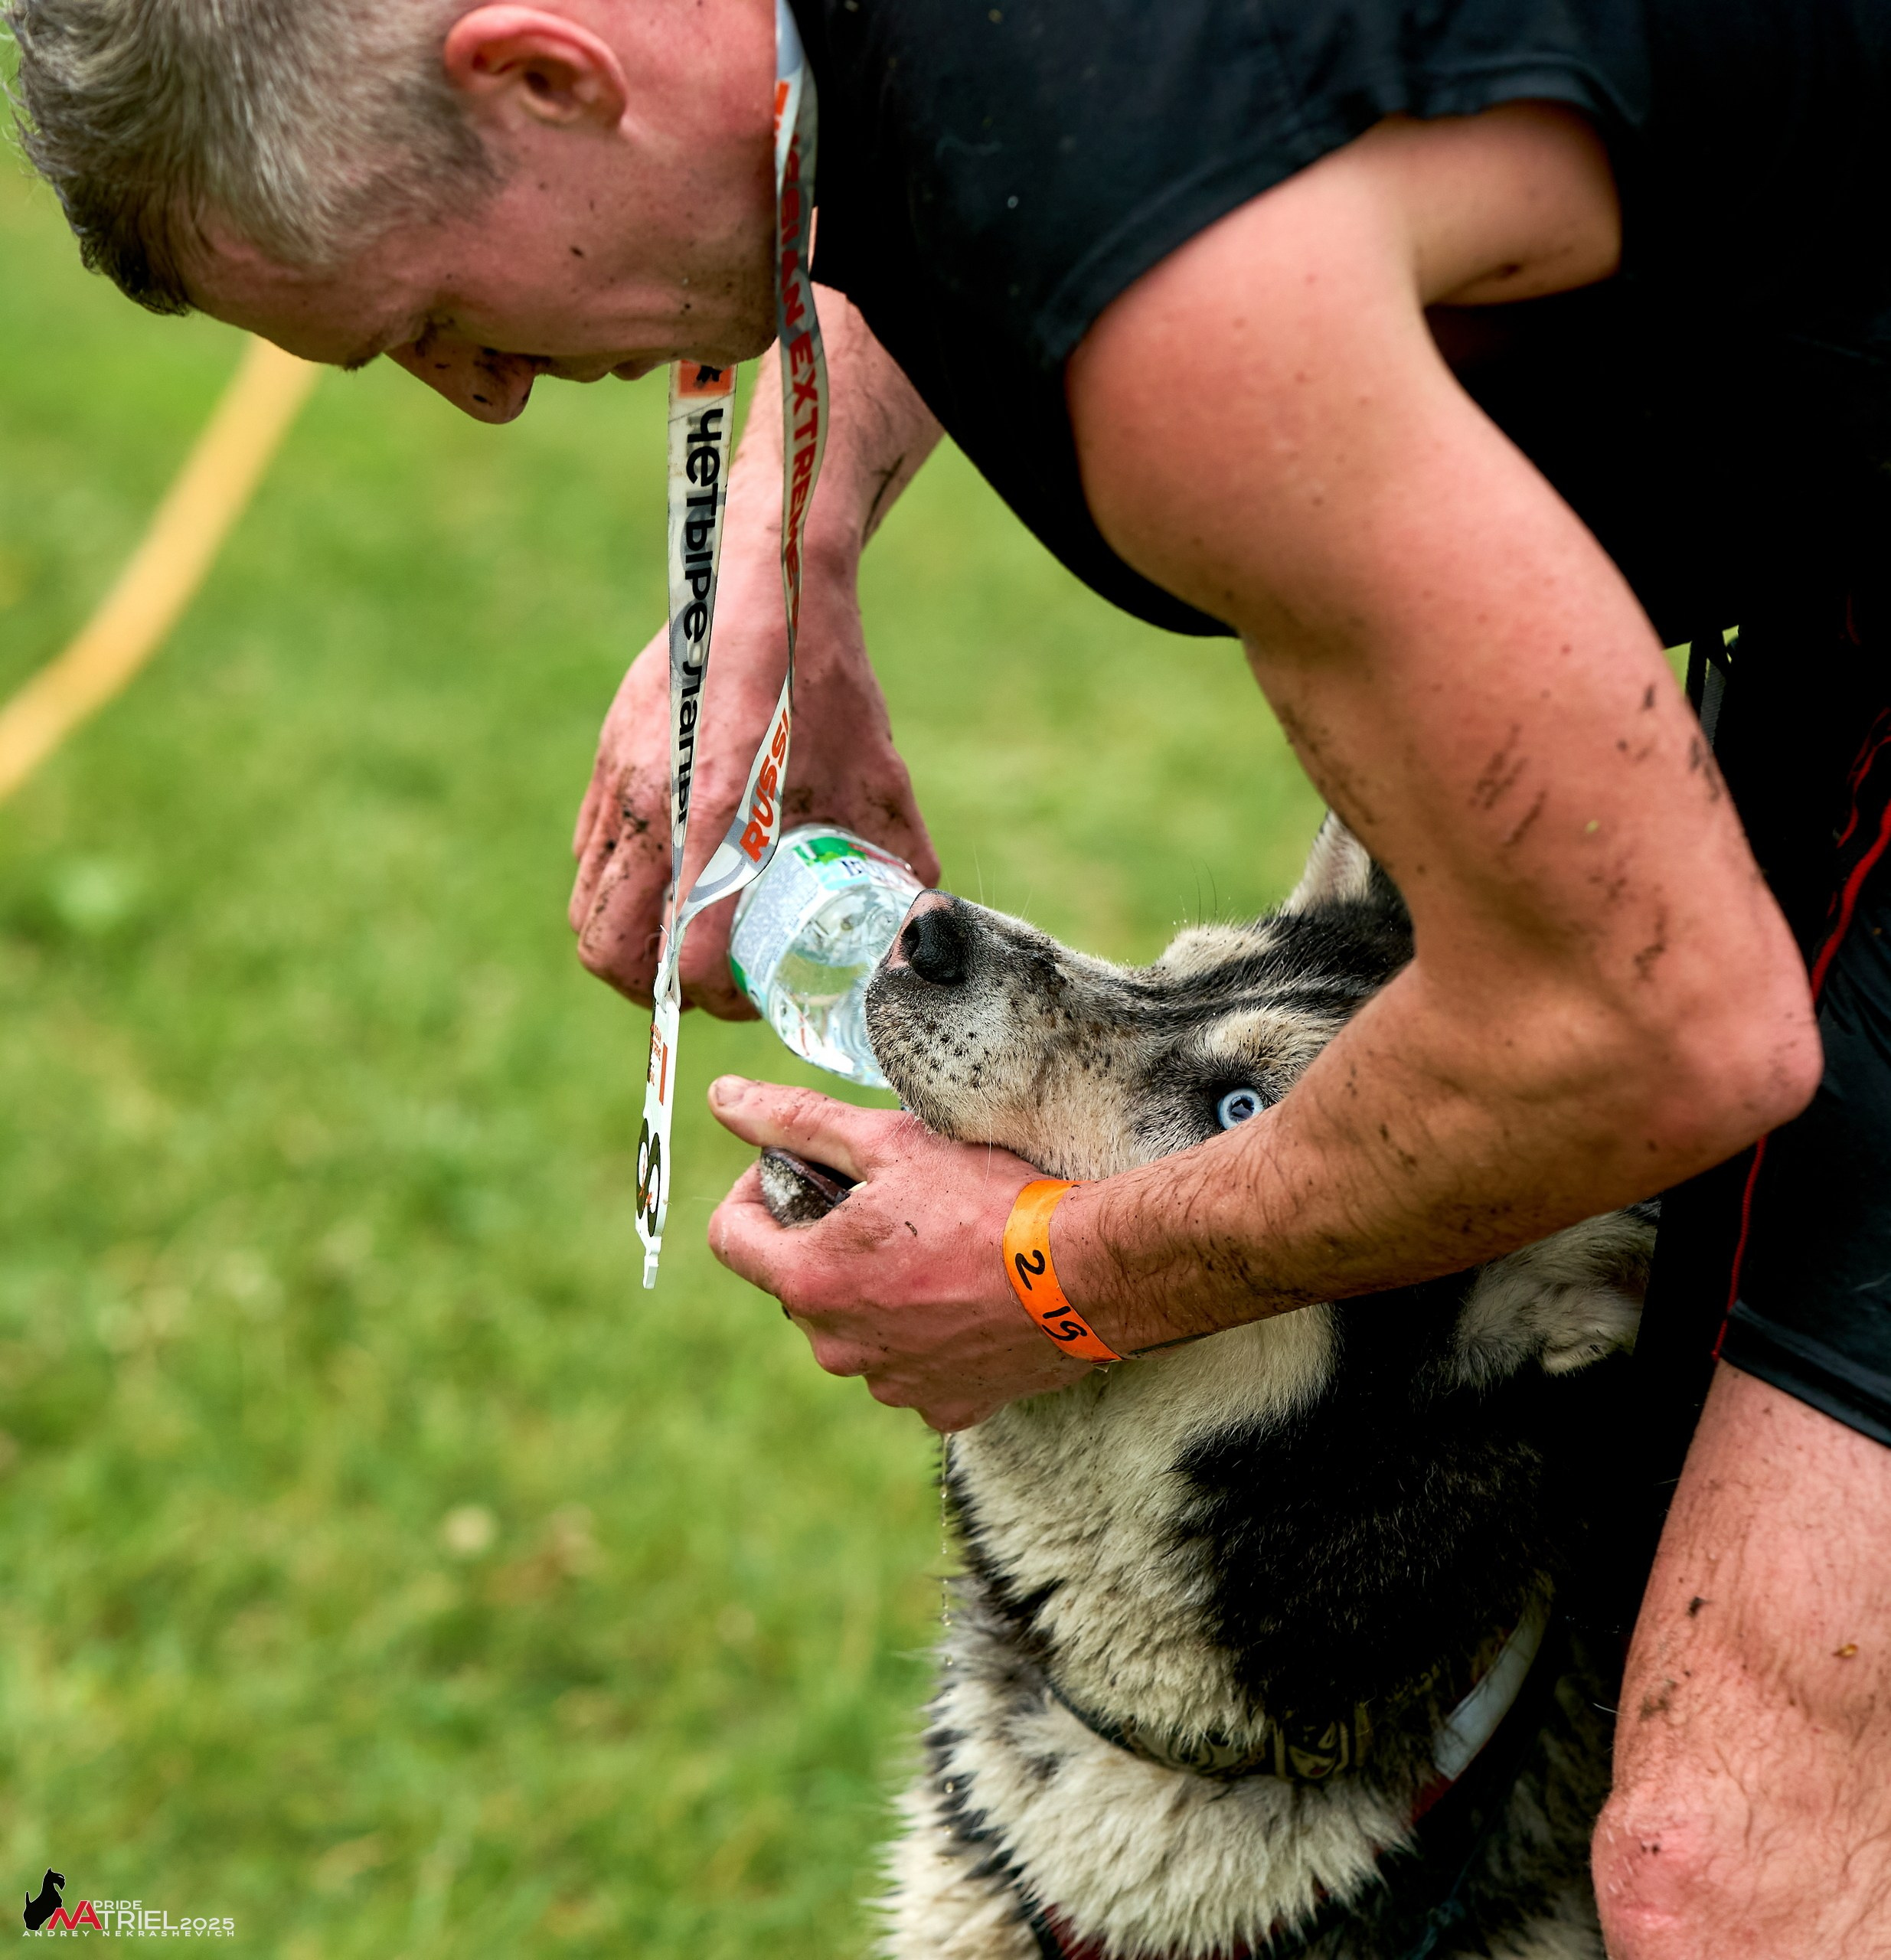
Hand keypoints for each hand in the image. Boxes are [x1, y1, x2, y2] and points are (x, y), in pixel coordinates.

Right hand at [568, 559, 938, 1013]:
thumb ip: (897, 860)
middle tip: (706, 981)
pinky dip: (619, 885)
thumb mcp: (878, 779)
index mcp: (720, 818)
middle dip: (651, 988)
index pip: (683, 955)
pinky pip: (588, 852)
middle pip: (606, 950)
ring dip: (629, 938)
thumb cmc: (825, 681)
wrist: (769, 582)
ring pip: (586, 905)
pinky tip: (674, 871)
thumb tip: (919, 925)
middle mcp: (651, 806)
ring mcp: (617, 781)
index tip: (749, 995)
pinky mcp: (606, 757)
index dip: (715, 997)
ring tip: (686, 934)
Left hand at [706, 1077, 1094, 1429]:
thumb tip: (722, 1099)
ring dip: (873, 1289)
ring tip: (934, 1248)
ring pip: (852, 1326)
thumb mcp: (888, 1143)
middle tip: (887, 1202)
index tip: (799, 1170)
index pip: (731, 1238)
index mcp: (811, 1281)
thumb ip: (797, 1121)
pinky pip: (907, 1365)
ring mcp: (890, 1384)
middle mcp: (838, 1347)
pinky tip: (965, 1296)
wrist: (1087, 1274)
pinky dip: (923, 1332)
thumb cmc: (989, 1203)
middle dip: (824, 1239)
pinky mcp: (943, 1406)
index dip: (754, 1191)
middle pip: (796, 1282)